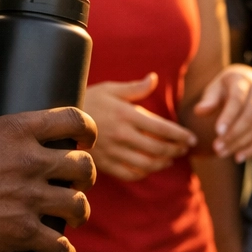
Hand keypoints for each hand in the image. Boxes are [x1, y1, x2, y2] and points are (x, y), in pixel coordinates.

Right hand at [0, 102, 96, 251]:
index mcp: (16, 129)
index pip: (73, 120)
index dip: (87, 129)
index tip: (87, 139)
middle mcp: (30, 161)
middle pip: (83, 165)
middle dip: (86, 174)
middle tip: (77, 182)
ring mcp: (28, 198)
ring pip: (78, 205)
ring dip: (80, 213)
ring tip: (73, 218)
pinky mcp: (21, 233)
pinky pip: (59, 246)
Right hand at [82, 74, 196, 182]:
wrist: (59, 120)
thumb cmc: (88, 99)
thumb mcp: (111, 89)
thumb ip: (135, 88)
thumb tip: (154, 78)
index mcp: (126, 114)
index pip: (162, 128)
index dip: (181, 135)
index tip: (192, 139)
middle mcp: (122, 135)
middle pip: (158, 148)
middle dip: (176, 149)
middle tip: (185, 149)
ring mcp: (113, 152)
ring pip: (147, 164)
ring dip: (164, 162)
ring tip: (172, 158)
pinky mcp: (105, 165)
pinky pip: (131, 174)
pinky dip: (145, 173)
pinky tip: (152, 167)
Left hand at [193, 64, 251, 160]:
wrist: (247, 82)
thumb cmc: (225, 88)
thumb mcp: (215, 88)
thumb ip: (208, 100)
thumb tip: (199, 111)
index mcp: (243, 81)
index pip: (237, 100)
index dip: (228, 116)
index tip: (217, 132)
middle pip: (248, 117)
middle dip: (232, 135)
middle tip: (216, 148)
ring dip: (240, 143)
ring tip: (221, 153)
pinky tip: (238, 157)